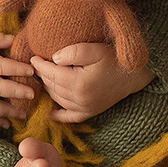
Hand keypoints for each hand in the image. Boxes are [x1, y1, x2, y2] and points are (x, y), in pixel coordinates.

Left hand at [30, 43, 154, 122]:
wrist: (135, 74)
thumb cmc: (114, 58)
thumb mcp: (95, 49)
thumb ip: (73, 51)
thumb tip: (54, 58)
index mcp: (79, 83)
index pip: (51, 73)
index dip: (39, 64)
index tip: (32, 56)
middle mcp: (80, 100)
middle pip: (52, 86)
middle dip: (42, 75)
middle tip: (36, 65)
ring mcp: (85, 108)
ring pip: (57, 99)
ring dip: (48, 88)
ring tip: (43, 77)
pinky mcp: (90, 112)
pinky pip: (69, 117)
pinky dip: (58, 115)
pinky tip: (50, 113)